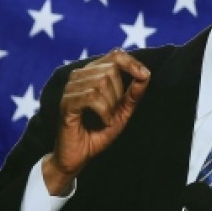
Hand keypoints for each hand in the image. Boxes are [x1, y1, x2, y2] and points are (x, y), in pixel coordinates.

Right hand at [42, 49, 149, 194]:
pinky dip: (104, 111)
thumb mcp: (123, 111)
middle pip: (111, 69)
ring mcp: (70, 89)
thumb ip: (134, 93)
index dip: (132, 62)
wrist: (78, 155)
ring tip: (107, 118)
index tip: (144, 75)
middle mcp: (79, 77)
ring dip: (111, 105)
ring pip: (101, 83)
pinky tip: (104, 121)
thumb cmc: (99, 130)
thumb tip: (146, 74)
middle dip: (119, 92)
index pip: (115, 54)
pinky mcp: (65, 103)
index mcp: (92, 73)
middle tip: (114, 111)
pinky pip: (92, 97)